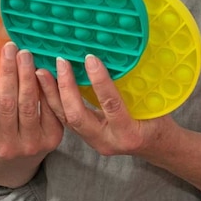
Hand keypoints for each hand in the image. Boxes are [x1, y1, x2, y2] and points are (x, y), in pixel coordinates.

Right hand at [0, 42, 63, 161]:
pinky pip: (50, 108)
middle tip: (11, 49)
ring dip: (27, 75)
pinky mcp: (51, 139)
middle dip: (9, 71)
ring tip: (25, 55)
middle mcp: (5, 145)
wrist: (21, 155)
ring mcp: (29, 144)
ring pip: (28, 103)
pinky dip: (46, 87)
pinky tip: (42, 72)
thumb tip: (2, 62)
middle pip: (6, 103)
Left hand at [36, 54, 175, 156]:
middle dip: (65, 87)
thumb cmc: (159, 122)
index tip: (90, 58)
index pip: (110, 105)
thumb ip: (136, 85)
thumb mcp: (155, 104)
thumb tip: (124, 52)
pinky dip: (53, 101)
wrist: (157, 148)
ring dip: (52, 94)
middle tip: (60, 62)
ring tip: (42, 71)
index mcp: (128, 133)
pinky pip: (64, 120)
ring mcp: (93, 142)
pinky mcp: (85, 138)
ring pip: (65, 119)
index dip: (99, 81)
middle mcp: (106, 141)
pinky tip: (45, 84)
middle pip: (77, 116)